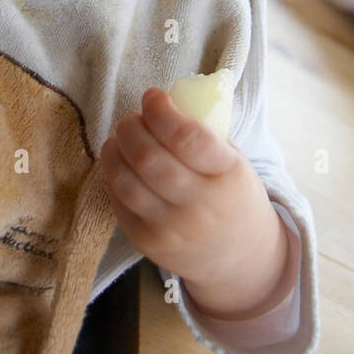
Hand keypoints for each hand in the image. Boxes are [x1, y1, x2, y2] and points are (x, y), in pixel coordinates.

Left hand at [99, 87, 278, 291]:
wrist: (239, 256)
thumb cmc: (233, 194)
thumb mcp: (234, 160)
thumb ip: (204, 133)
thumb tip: (164, 101)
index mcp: (226, 174)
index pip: (186, 138)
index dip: (161, 111)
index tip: (153, 96)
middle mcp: (199, 206)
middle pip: (148, 159)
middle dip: (131, 128)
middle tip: (132, 118)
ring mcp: (172, 229)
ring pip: (126, 182)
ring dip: (115, 151)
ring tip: (120, 139)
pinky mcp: (149, 244)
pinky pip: (120, 204)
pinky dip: (114, 178)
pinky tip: (121, 166)